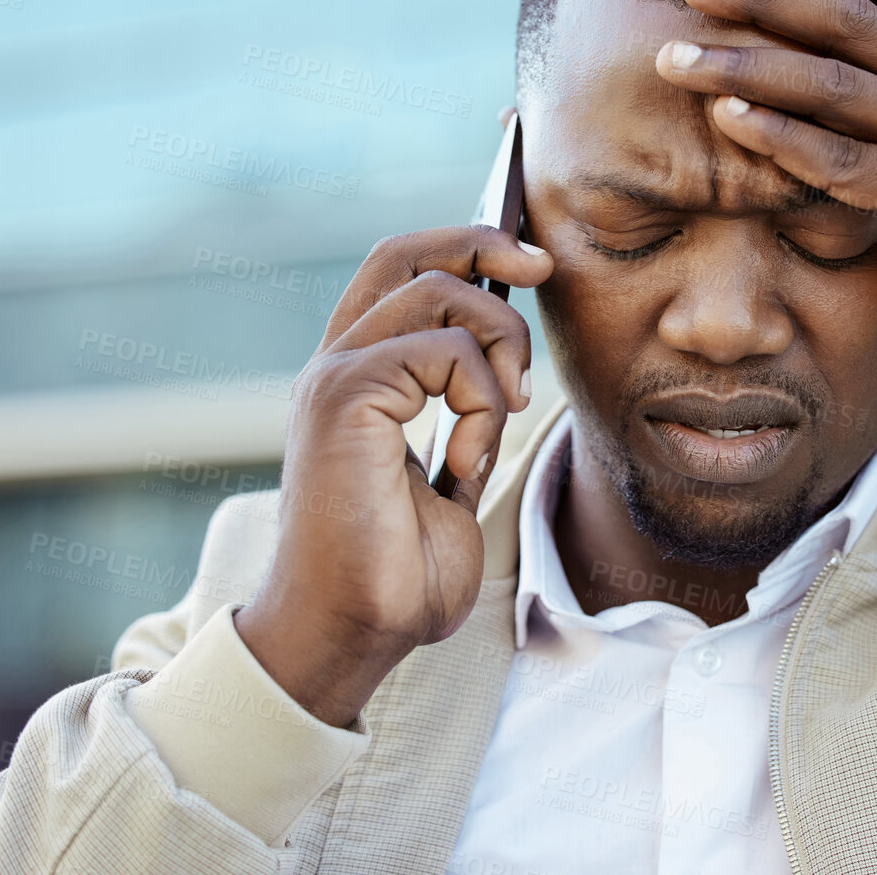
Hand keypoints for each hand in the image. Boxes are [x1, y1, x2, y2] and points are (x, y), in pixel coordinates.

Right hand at [234, 224, 551, 727]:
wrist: (353, 632)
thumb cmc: (399, 573)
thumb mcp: (451, 476)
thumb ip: (468, 416)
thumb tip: (505, 369)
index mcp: (357, 377)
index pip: (400, 270)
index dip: (464, 244)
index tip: (530, 260)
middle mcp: (337, 366)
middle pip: (408, 254)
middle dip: (484, 243)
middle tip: (540, 269)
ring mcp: (335, 378)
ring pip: (442, 296)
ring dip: (499, 348)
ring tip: (501, 419)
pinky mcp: (344, 398)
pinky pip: (444, 353)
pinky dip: (481, 403)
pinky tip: (465, 462)